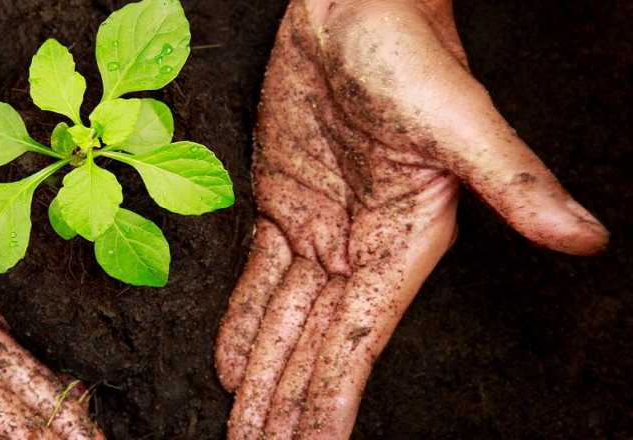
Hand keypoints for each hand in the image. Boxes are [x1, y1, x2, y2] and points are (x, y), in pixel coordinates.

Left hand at [215, 0, 608, 437]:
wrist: (353, 7)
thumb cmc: (411, 51)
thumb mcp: (461, 119)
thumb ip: (512, 182)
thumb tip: (584, 238)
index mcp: (402, 244)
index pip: (359, 340)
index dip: (333, 398)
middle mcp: (359, 249)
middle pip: (313, 344)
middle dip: (286, 404)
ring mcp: (317, 230)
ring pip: (281, 320)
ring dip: (262, 376)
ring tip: (242, 427)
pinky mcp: (283, 203)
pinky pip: (258, 276)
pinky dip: (242, 320)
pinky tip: (232, 362)